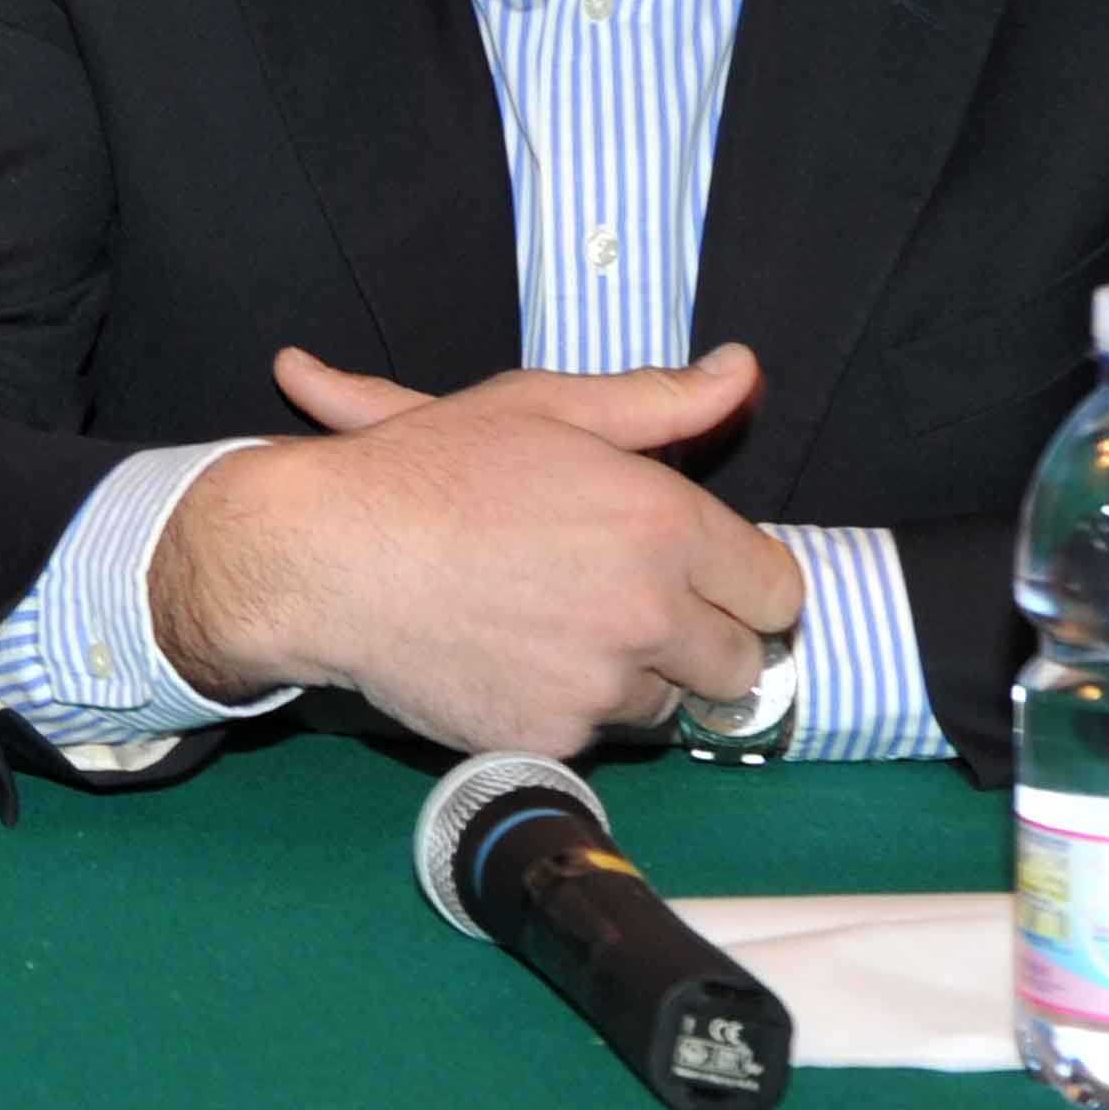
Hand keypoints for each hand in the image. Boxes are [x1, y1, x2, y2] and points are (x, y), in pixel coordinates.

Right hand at [146, 343, 804, 761]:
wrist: (329, 554)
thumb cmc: (432, 469)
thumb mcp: (548, 406)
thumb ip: (662, 399)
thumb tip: (745, 370)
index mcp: (665, 524)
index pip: (780, 593)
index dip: (742, 583)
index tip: (700, 577)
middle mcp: (649, 612)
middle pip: (739, 663)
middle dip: (699, 638)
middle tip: (631, 605)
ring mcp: (601, 685)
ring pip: (665, 703)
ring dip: (632, 675)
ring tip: (555, 623)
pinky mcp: (552, 738)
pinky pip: (594, 736)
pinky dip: (565, 707)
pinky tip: (512, 657)